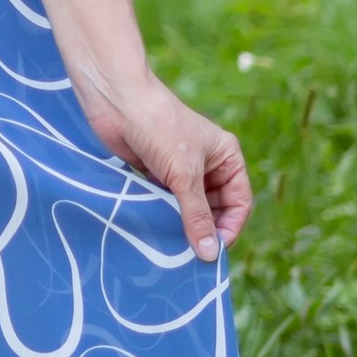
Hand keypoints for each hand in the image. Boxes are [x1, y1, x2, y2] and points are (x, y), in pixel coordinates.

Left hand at [75, 71, 251, 263]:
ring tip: (174, 246)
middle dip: (205, 229)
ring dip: (183, 225)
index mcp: (226, 157)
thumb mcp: (184, 174)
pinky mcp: (156, 173)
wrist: (117, 101)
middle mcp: (208, 164)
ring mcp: (181, 169)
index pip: (239, 201)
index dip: (229, 227)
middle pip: (215, 208)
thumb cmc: (159, 127)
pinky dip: (164, 216)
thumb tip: (209, 253)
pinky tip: (157, 231)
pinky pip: (167, 202)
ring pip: (189, 207)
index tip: (213, 250)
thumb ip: (196, 214)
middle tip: (191, 254)